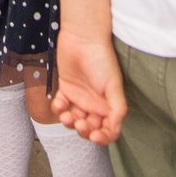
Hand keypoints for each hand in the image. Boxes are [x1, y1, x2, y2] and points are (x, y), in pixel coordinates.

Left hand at [52, 31, 127, 145]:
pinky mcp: (65, 90)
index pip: (108, 130)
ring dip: (70, 122)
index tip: (95, 136)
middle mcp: (94, 104)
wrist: (82, 38)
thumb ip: (117, 109)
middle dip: (84, 131)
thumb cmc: (102, 59)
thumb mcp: (115, 85)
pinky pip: (61, 106)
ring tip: (67, 116)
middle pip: (90, 128)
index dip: (103, 138)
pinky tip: (59, 104)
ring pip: (74, 120)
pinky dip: (58, 109)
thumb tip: (115, 130)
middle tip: (80, 124)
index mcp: (108, 105)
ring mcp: (79, 98)